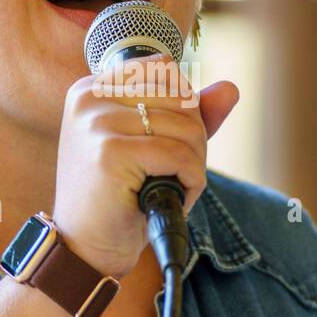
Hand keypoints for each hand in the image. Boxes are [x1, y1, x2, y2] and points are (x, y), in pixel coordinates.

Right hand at [51, 55, 238, 279]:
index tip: (171, 141)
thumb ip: (189, 115)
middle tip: (178, 170)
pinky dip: (190, 180)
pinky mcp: (109, 153)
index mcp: (92, 88)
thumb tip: (231, 89)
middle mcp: (89, 97)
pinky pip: (178, 155)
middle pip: (180, 95)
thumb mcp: (153, 146)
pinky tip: (174, 195)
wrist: (86, 248)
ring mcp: (97, 123)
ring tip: (174, 186)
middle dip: (194, 137)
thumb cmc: (119, 197)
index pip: (164, 69)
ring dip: (194, 163)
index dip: (185, 106)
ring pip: (185, 126)